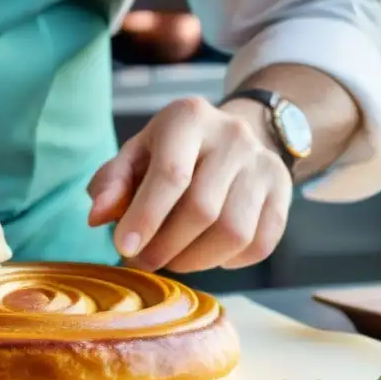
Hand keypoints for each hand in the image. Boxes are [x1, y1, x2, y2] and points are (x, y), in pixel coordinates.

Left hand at [87, 97, 292, 272]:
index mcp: (188, 117)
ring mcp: (263, 163)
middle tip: (144, 261)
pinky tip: (208, 253)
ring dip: (196, 260)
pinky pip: (260, 244)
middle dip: (167, 247)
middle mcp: (233, 135)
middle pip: (203, 209)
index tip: (125, 248)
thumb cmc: (171, 151)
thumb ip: (112, 182)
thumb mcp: (136, 155)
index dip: (146, 217)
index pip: (171, 174)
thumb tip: (97, 217)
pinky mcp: (283, 190)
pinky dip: (230, 261)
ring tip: (173, 259)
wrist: (231, 137)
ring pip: (234, 233)